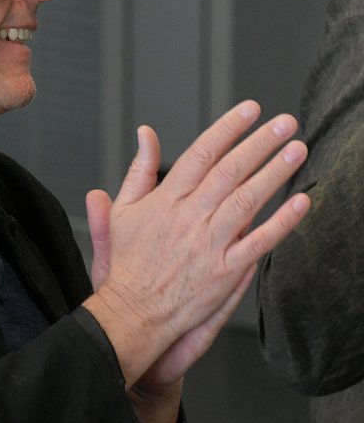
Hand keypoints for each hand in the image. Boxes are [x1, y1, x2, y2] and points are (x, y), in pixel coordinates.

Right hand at [83, 101, 310, 390]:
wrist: (132, 311)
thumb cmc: (128, 261)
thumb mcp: (124, 208)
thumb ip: (138, 168)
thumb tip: (145, 133)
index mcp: (166, 198)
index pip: (202, 153)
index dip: (227, 128)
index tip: (249, 111)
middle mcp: (190, 216)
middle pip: (230, 170)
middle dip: (260, 143)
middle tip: (285, 123)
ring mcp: (209, 244)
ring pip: (247, 200)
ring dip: (275, 173)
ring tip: (296, 150)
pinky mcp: (225, 271)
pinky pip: (259, 242)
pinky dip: (281, 222)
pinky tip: (299, 202)